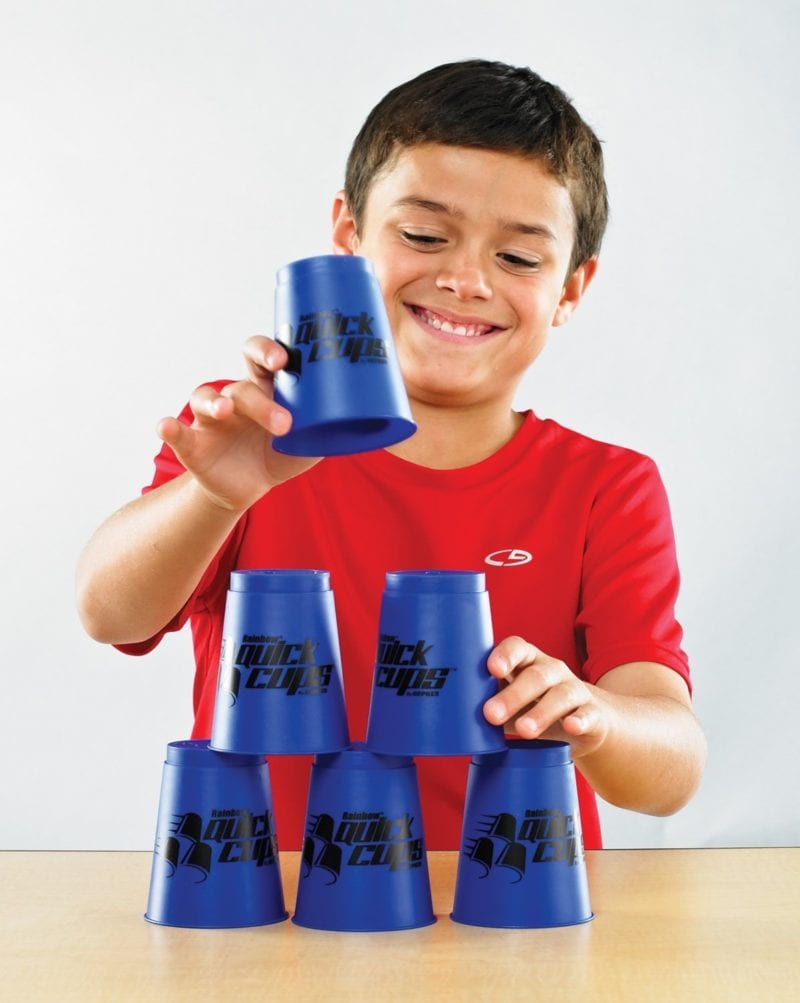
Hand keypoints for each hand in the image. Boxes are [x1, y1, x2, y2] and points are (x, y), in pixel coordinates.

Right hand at [157, 336, 319, 511]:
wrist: (251, 487)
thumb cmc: (283, 452)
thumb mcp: (311, 441)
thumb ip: (333, 427)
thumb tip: (374, 418)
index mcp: (266, 389)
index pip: (262, 357)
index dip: (269, 352)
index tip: (283, 359)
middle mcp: (237, 398)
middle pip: (241, 382)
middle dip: (257, 392)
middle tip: (279, 413)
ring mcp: (212, 420)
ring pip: (207, 399)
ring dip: (216, 401)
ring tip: (226, 411)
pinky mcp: (194, 445)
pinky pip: (178, 433)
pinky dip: (169, 428)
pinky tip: (167, 426)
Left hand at [483, 636, 612, 756]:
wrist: (587, 722)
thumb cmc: (534, 707)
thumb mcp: (511, 701)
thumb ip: (486, 701)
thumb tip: (447, 716)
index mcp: (528, 662)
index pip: (518, 648)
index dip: (505, 655)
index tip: (491, 669)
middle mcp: (552, 671)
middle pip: (535, 676)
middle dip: (513, 695)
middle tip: (491, 714)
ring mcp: (574, 691)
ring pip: (561, 695)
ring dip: (541, 712)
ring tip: (524, 731)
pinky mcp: (592, 714)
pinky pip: (588, 714)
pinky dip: (580, 720)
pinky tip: (571, 727)